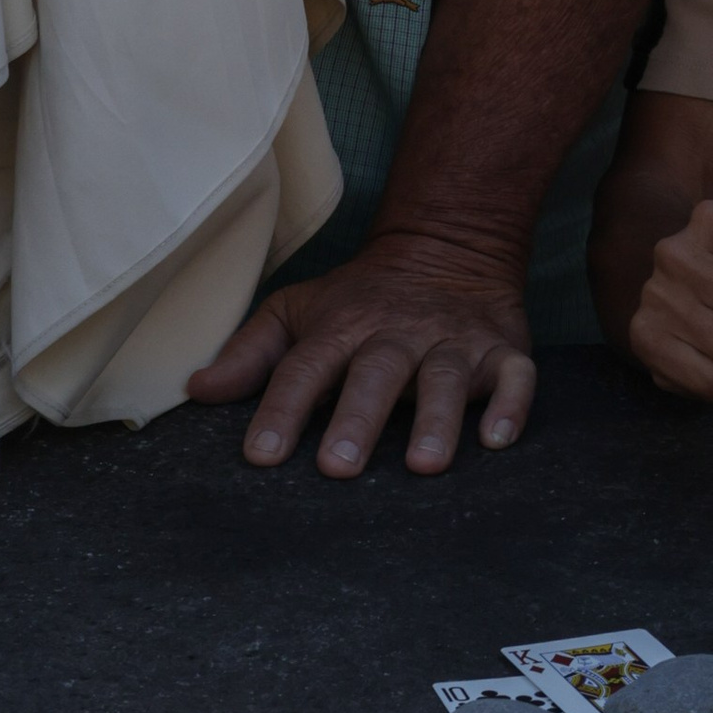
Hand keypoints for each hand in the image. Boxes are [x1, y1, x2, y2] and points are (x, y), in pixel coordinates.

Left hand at [187, 235, 536, 477]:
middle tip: (339, 467)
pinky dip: (511, 406)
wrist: (447, 244)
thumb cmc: (360, 298)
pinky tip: (496, 440)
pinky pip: (515, 376)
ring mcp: (454, 341)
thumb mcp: (298, 311)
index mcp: (342, 327)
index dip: (281, 411)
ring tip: (423, 466)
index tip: (262, 456)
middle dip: (358, 417)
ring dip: (437, 420)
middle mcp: (397, 333)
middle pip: (377, 373)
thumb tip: (197, 389)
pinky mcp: (504, 350)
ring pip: (448, 378)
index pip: (304, 369)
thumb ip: (250, 354)